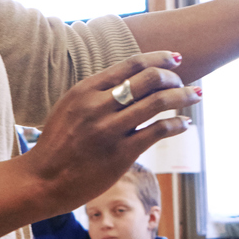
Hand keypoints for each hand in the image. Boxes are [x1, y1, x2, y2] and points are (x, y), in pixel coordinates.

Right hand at [26, 53, 197, 213]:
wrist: (42, 181)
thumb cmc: (58, 145)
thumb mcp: (70, 107)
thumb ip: (98, 92)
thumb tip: (131, 81)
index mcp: (86, 89)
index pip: (132, 63)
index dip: (160, 58)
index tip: (177, 58)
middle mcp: (99, 105)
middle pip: (150, 78)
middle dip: (174, 77)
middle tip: (185, 84)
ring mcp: (110, 129)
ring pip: (158, 102)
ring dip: (183, 96)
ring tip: (195, 96)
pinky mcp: (121, 154)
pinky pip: (158, 131)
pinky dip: (177, 124)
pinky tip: (185, 124)